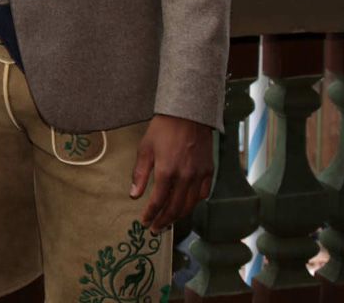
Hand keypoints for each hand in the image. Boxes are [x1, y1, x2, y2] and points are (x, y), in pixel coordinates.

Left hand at [131, 113, 213, 232]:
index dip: (150, 215)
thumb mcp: (145, 149)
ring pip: (190, 205)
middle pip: (175, 208)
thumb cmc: (163, 129)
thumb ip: (140, 174)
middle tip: (156, 229)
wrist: (188, 114)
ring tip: (169, 222)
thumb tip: (134, 195)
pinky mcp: (209, 171)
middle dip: (164, 221)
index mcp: (167, 172)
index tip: (144, 222)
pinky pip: (203, 194)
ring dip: (179, 216)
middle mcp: (185, 177)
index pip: (158, 202)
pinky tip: (187, 205)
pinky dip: (194, 203)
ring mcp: (199, 175)